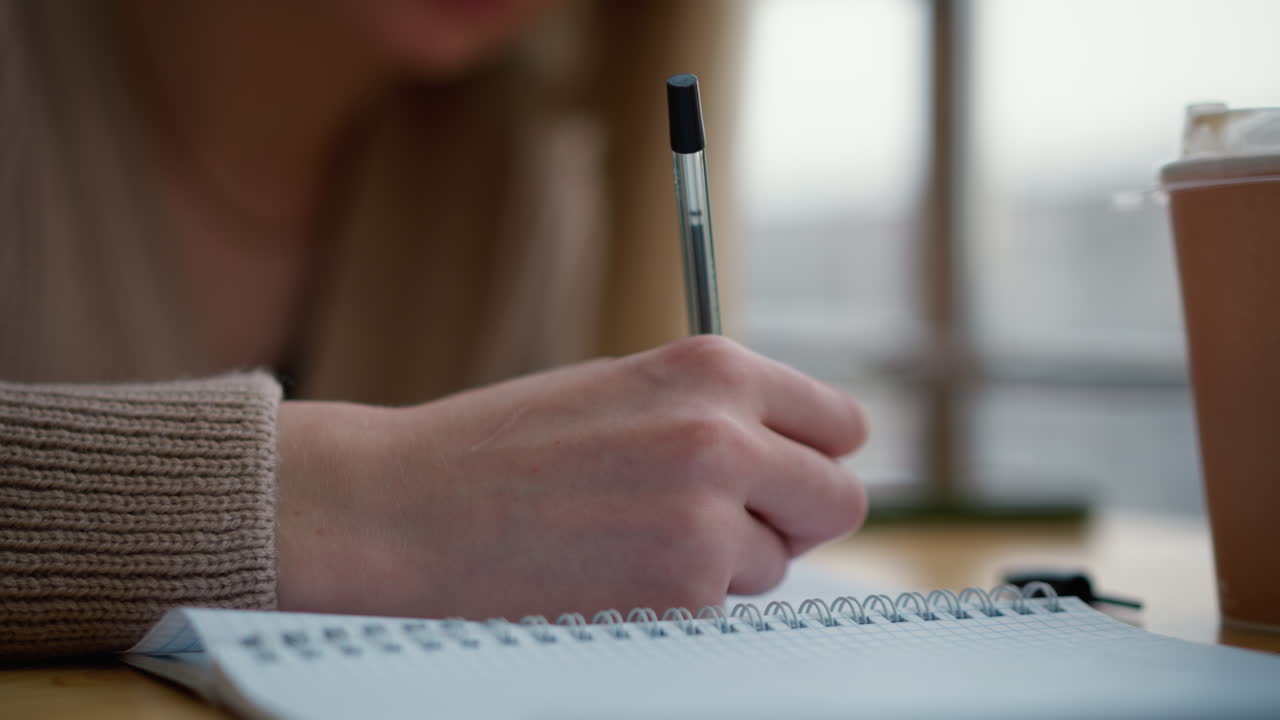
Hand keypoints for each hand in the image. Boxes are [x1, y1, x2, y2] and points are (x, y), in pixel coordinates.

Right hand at [275, 336, 867, 619]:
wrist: (406, 507)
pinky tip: (616, 567)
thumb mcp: (626, 389)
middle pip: (838, 500)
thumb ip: (719, 414)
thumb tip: (794, 459)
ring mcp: (707, 520)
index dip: (814, 454)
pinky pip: (724, 604)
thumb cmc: (504, 446)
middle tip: (735, 519)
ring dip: (729, 560)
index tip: (790, 471)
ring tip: (638, 535)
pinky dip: (684, 597)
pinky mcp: (680, 594)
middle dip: (795, 515)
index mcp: (714, 369)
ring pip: (778, 561)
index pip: (841, 425)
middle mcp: (724, 436)